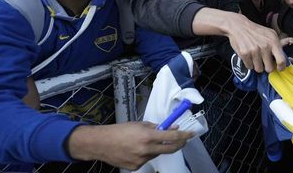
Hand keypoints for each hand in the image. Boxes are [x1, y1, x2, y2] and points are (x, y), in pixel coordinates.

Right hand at [67, 122, 192, 169]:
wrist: (101, 144)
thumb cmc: (119, 130)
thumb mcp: (139, 124)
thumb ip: (156, 127)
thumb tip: (171, 128)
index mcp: (147, 136)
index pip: (172, 137)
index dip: (184, 135)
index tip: (192, 134)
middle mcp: (146, 150)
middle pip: (170, 149)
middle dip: (179, 144)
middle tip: (182, 140)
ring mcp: (141, 160)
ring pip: (157, 154)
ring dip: (157, 148)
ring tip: (145, 142)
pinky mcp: (135, 167)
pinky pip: (147, 160)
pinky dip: (146, 154)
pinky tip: (135, 150)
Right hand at [225, 14, 287, 72]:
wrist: (239, 26)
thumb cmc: (256, 31)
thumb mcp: (270, 33)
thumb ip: (280, 41)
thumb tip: (291, 41)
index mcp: (273, 41)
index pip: (281, 60)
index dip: (281, 67)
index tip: (279, 68)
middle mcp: (265, 46)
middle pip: (269, 69)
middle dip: (266, 67)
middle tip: (264, 62)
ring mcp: (254, 51)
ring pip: (258, 69)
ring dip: (257, 65)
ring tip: (255, 57)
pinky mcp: (245, 54)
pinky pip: (249, 66)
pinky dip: (249, 63)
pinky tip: (248, 55)